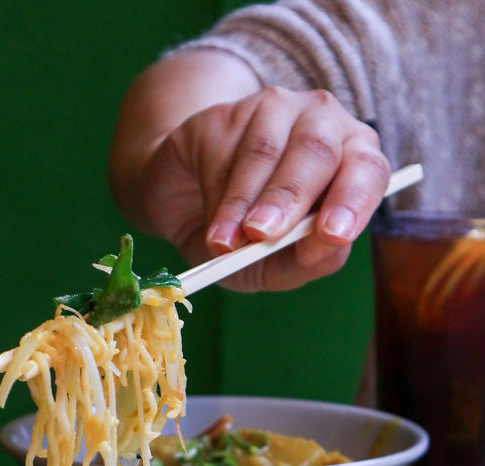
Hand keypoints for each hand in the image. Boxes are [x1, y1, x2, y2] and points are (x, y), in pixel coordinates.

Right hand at [110, 54, 389, 291]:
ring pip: (265, 151)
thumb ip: (310, 261)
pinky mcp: (224, 113)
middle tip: (262, 234)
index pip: (368, 169)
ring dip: (242, 204)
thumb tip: (322, 246)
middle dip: (289, 197)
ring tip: (225, 245)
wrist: (186, 208)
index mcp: (351, 159)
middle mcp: (321, 123)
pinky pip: (223, 149)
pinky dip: (215, 194)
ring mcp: (272, 109)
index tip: (333, 234)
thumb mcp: (280, 266)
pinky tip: (213, 226)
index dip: (353, 199)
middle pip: (317, 150)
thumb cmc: (249, 239)